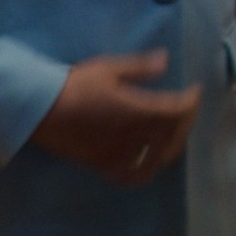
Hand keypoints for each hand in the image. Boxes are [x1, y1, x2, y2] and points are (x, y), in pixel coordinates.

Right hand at [29, 50, 200, 184]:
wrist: (41, 110)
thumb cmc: (75, 86)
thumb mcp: (108, 69)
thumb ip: (140, 67)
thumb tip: (166, 60)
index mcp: (137, 110)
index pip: (177, 111)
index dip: (192, 101)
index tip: (195, 90)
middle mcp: (133, 136)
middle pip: (173, 136)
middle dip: (186, 122)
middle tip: (187, 110)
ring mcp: (119, 154)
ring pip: (158, 158)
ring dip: (172, 145)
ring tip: (173, 133)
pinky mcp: (104, 166)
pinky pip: (134, 175)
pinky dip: (148, 169)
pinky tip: (149, 160)